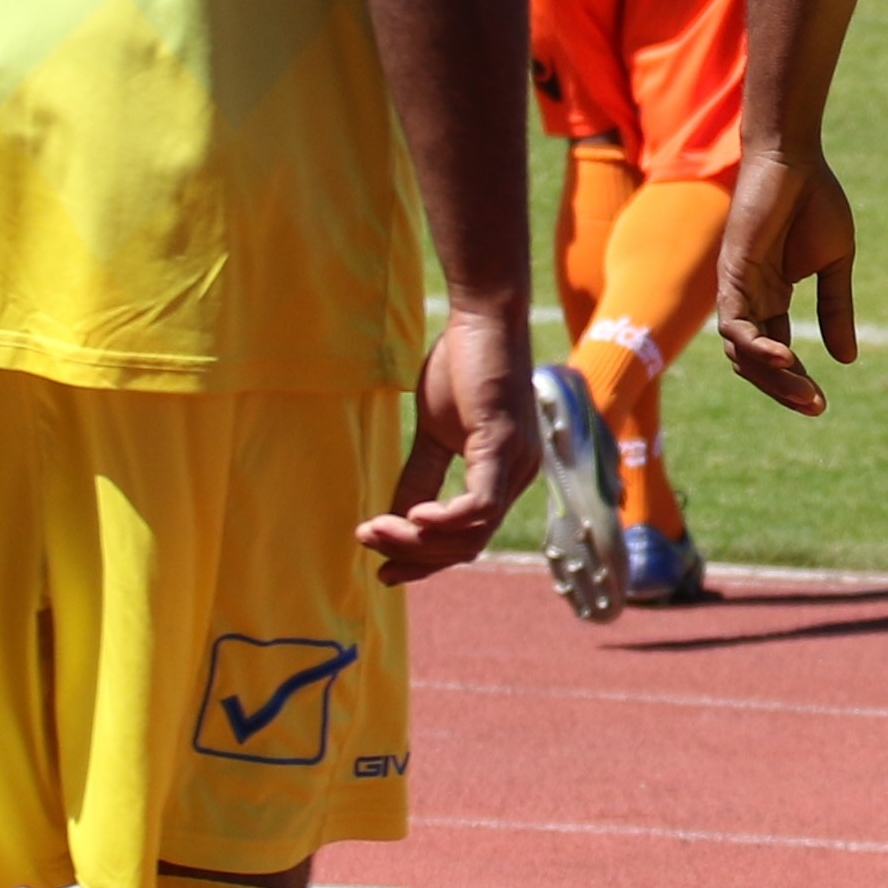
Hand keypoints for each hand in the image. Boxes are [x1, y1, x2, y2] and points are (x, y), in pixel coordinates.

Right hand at [358, 294, 531, 581]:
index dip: (423, 561)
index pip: (467, 540)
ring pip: (471, 534)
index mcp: (503, 477)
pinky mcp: (505, 446)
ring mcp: (516, 464)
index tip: (383, 571)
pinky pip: (479, 506)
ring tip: (377, 528)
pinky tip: (412, 516)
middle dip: (413, 555)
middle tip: (368, 541)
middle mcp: (518, 478)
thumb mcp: (434, 433)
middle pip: (467, 546)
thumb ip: (419, 477)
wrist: (483, 316)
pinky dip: (445, 520)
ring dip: (418, 540)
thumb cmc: (463, 366)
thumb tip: (394, 518)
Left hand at [716, 144, 857, 417]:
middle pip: (755, 361)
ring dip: (772, 378)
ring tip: (806, 393)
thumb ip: (836, 310)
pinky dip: (757, 348)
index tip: (823, 401)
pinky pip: (735, 326)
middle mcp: (749, 298)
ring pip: (740, 352)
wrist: (795, 159)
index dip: (795, 380)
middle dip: (784, 389)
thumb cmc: (814, 201)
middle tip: (816, 407)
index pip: (774, 353)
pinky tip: (787, 359)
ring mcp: (737, 288)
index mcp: (771, 296)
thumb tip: (845, 359)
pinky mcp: (731, 276)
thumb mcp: (834, 265)